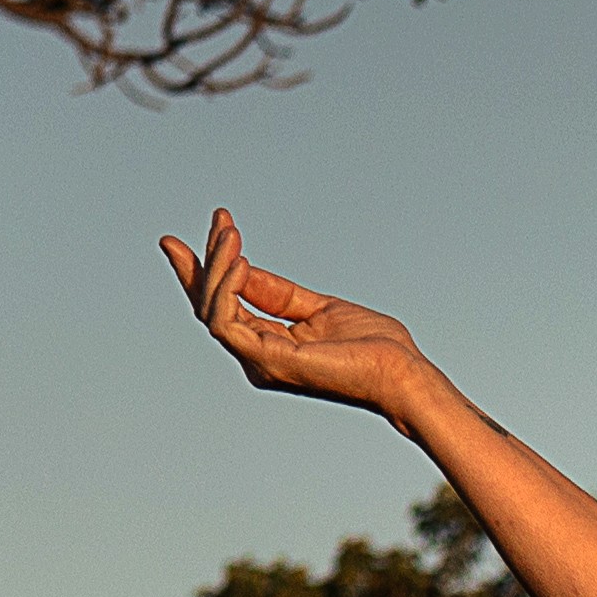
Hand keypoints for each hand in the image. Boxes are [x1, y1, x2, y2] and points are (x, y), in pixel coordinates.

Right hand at [159, 208, 430, 427]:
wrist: (400, 372)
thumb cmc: (371, 347)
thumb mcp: (318, 308)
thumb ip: (277, 294)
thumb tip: (243, 268)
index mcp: (269, 348)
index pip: (226, 307)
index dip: (213, 268)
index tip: (217, 224)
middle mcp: (257, 358)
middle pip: (209, 310)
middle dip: (195, 268)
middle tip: (199, 225)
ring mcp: (260, 362)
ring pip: (213, 312)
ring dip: (215, 269)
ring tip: (228, 233)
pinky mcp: (270, 360)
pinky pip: (228, 323)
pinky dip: (227, 289)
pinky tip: (239, 261)